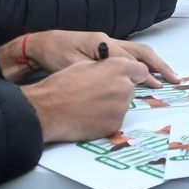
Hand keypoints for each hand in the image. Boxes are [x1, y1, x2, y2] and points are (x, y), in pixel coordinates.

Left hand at [6, 30, 179, 82]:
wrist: (38, 45)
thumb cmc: (54, 56)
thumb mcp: (73, 66)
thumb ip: (96, 72)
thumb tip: (118, 81)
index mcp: (102, 44)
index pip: (130, 59)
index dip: (145, 73)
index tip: (157, 86)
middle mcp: (107, 40)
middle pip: (140, 51)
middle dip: (158, 65)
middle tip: (173, 79)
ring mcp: (105, 43)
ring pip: (135, 51)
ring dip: (151, 63)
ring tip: (164, 76)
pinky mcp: (100, 48)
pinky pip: (127, 54)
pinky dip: (139, 63)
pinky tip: (144, 74)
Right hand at [21, 58, 147, 142]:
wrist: (48, 110)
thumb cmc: (62, 84)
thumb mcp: (85, 64)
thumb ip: (106, 66)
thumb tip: (114, 71)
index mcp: (118, 67)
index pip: (141, 70)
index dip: (133, 74)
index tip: (126, 78)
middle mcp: (124, 86)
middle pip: (130, 88)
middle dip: (119, 90)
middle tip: (98, 93)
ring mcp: (121, 107)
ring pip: (122, 105)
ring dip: (112, 104)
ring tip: (90, 105)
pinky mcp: (115, 124)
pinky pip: (115, 119)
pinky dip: (106, 118)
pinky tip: (89, 116)